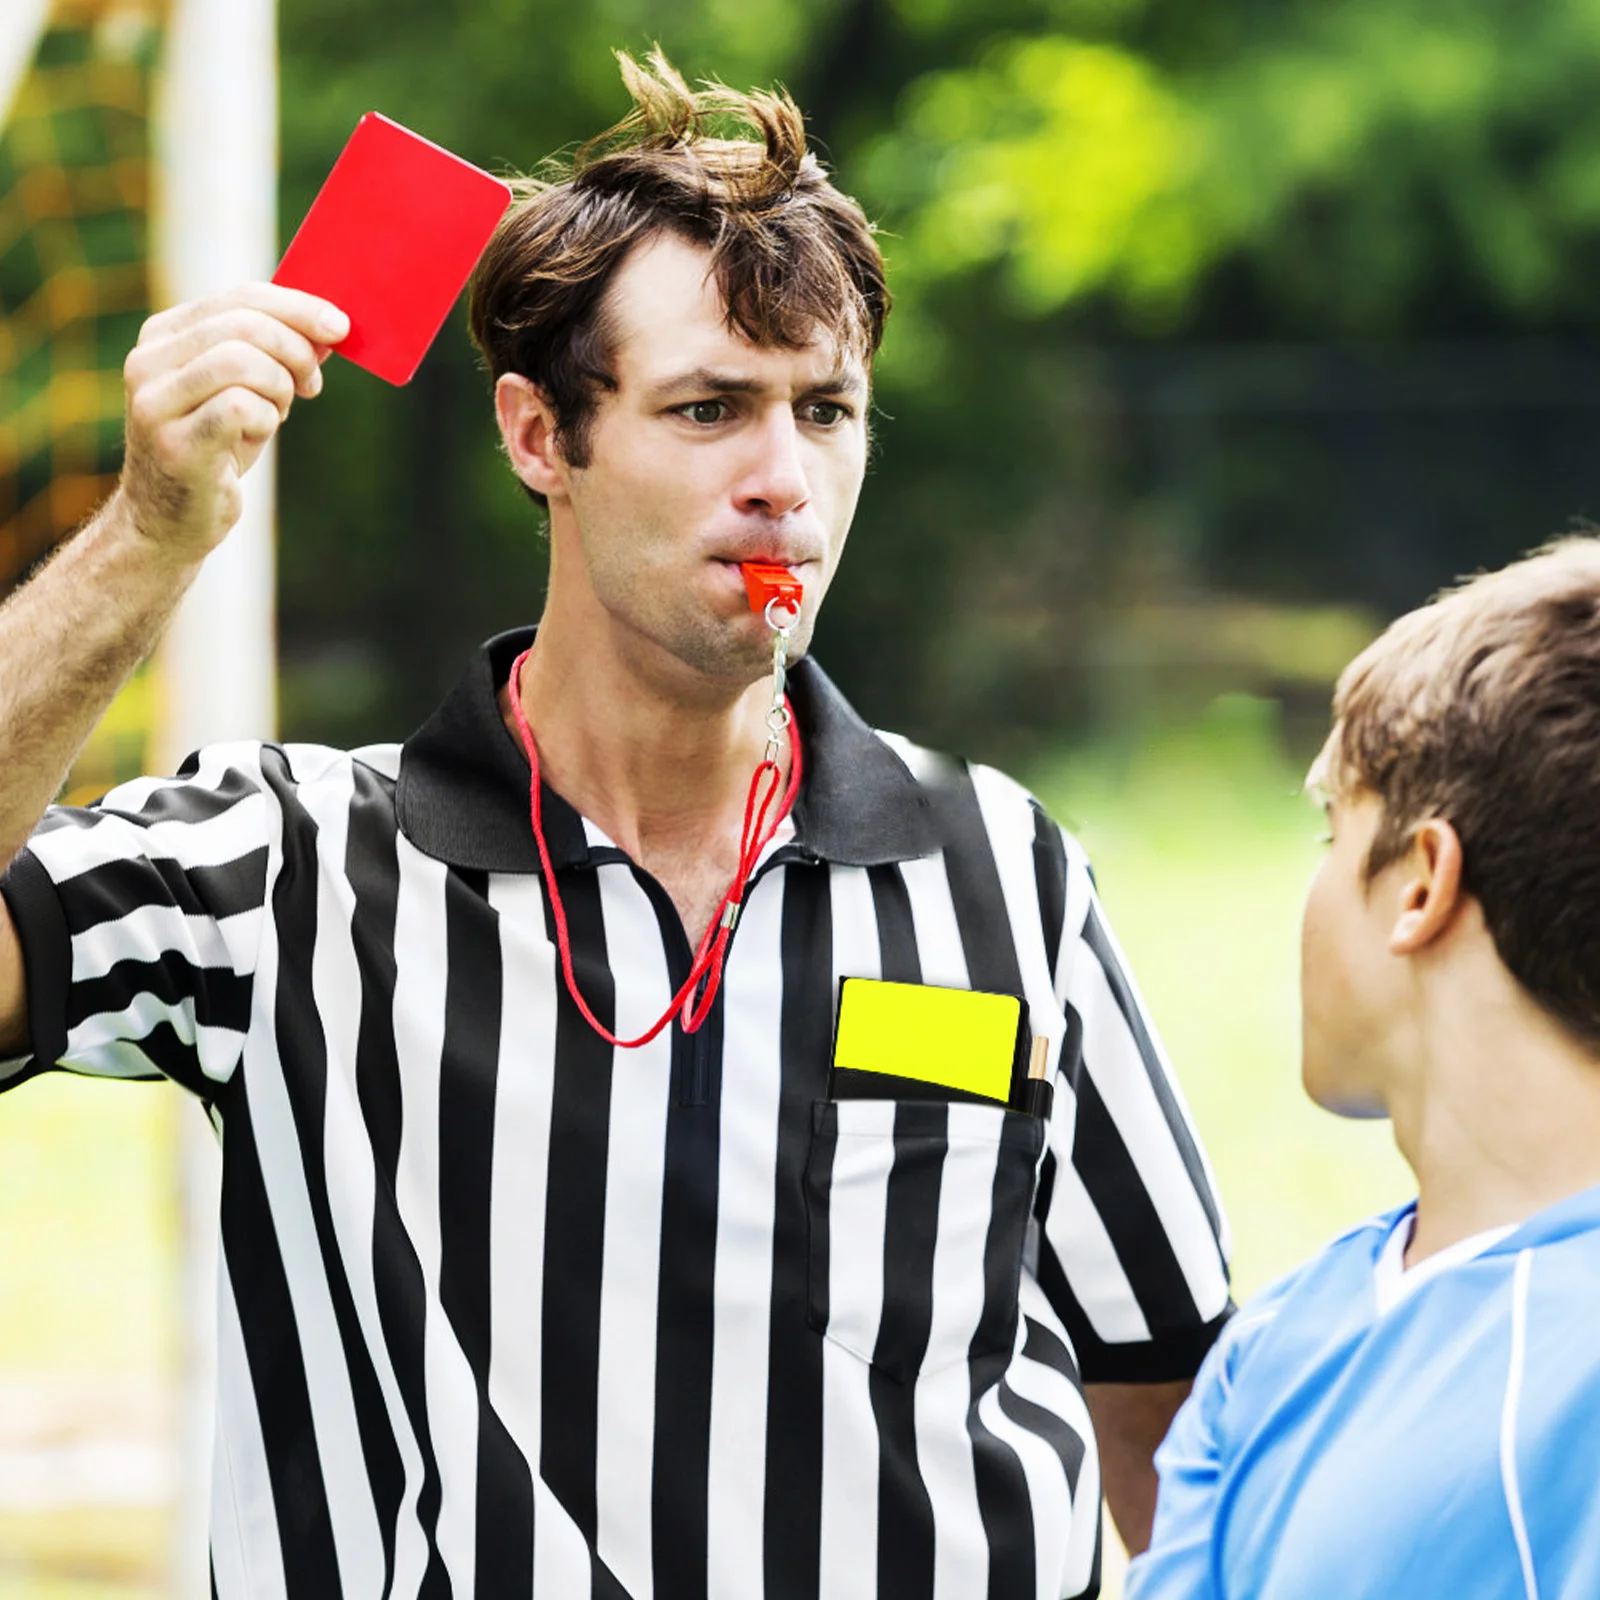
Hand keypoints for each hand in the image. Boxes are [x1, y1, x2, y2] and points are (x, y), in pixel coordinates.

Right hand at [119, 283, 347, 559]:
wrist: (169, 520)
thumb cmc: (215, 450)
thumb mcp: (246, 391)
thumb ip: (276, 355)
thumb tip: (329, 328)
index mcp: (163, 335)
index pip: (238, 298)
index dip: (297, 307)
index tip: (339, 327)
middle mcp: (148, 360)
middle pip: (243, 325)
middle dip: (295, 350)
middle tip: (311, 384)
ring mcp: (155, 402)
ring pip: (240, 361)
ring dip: (279, 386)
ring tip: (278, 412)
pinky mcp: (173, 443)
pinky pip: (239, 407)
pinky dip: (266, 418)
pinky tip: (258, 434)